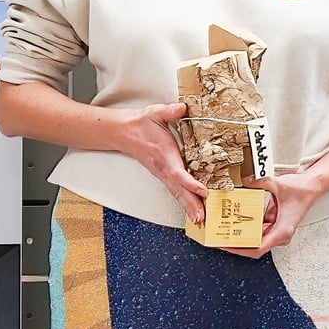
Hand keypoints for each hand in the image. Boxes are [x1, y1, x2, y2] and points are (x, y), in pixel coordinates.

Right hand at [111, 102, 208, 223]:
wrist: (124, 132)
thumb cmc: (141, 124)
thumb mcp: (154, 113)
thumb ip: (169, 111)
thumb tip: (181, 108)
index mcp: (164, 155)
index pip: (178, 172)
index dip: (190, 183)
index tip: (203, 191)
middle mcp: (163, 169)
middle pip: (178, 190)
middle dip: (191, 204)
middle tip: (203, 217)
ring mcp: (163, 174)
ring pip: (177, 194)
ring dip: (189, 207)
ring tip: (201, 219)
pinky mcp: (164, 176)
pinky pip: (176, 191)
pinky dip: (185, 202)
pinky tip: (194, 210)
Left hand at [229, 170, 324, 257]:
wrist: (313, 186)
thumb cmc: (301, 190)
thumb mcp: (278, 184)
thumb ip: (260, 182)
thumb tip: (245, 181)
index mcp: (282, 231)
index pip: (257, 248)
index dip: (239, 249)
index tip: (225, 245)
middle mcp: (279, 234)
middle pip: (253, 247)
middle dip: (235, 244)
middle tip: (218, 236)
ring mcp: (276, 230)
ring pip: (254, 239)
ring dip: (239, 236)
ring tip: (222, 230)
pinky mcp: (274, 224)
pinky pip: (257, 230)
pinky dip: (246, 227)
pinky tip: (234, 221)